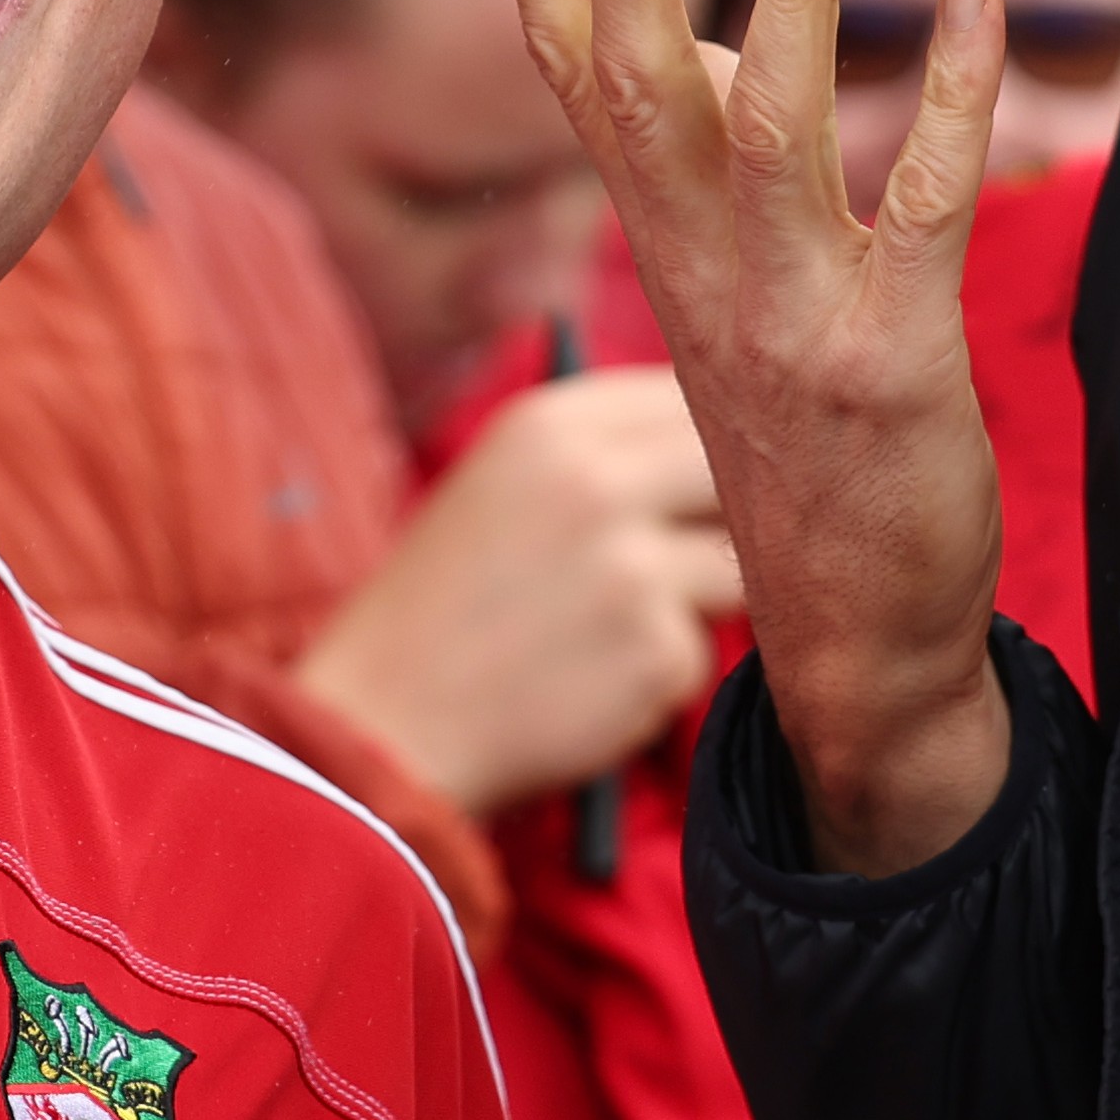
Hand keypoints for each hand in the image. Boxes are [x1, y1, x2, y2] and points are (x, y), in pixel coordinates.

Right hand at [294, 368, 742, 813]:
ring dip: (695, 603)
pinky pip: (700, 654)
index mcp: (550, 425)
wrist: (383, 726)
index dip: (717, 438)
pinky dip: (657, 677)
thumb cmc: (449, 604)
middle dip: (732, 515)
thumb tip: (734, 446)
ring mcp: (630, 568)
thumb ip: (608, 452)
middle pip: (734, 471)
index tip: (711, 475)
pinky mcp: (656, 653)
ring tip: (607, 628)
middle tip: (692, 554)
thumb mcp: (506, 485)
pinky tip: (586, 684)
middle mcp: (596, 482)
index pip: (691, 394)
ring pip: (736, 567)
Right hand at [453, 0, 1012, 873]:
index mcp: (658, 248)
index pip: (569, 70)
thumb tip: (688, 34)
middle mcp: (700, 271)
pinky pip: (916, 206)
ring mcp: (787, 316)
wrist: (850, 645)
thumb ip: (702, 172)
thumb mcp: (726, 302)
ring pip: (764, 122)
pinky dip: (944, 94)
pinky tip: (979, 0)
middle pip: (630, 81)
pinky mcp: (886, 361)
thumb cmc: (801, 454)